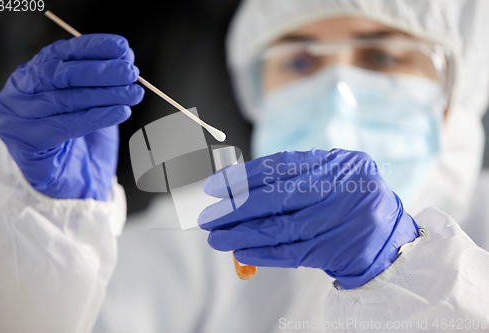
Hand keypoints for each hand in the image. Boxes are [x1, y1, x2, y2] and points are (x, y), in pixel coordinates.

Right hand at [0, 34, 143, 199]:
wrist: (76, 185)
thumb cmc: (85, 141)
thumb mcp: (96, 103)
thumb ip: (104, 81)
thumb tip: (126, 57)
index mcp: (32, 75)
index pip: (61, 53)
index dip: (93, 47)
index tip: (123, 47)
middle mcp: (19, 92)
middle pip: (61, 74)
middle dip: (102, 71)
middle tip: (131, 72)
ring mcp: (16, 118)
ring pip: (65, 99)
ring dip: (106, 94)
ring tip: (133, 93)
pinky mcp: (25, 144)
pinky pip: (65, 126)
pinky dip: (96, 117)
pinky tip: (120, 111)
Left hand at [199, 149, 418, 288]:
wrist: (390, 239)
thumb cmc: (349, 204)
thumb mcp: (328, 180)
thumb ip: (290, 183)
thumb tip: (237, 194)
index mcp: (338, 162)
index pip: (281, 166)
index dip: (244, 176)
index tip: (215, 186)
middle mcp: (343, 186)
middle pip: (279, 197)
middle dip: (238, 207)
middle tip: (209, 217)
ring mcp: (344, 219)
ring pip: (282, 227)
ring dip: (244, 234)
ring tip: (217, 238)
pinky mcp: (340, 249)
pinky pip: (293, 251)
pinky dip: (264, 252)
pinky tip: (241, 251)